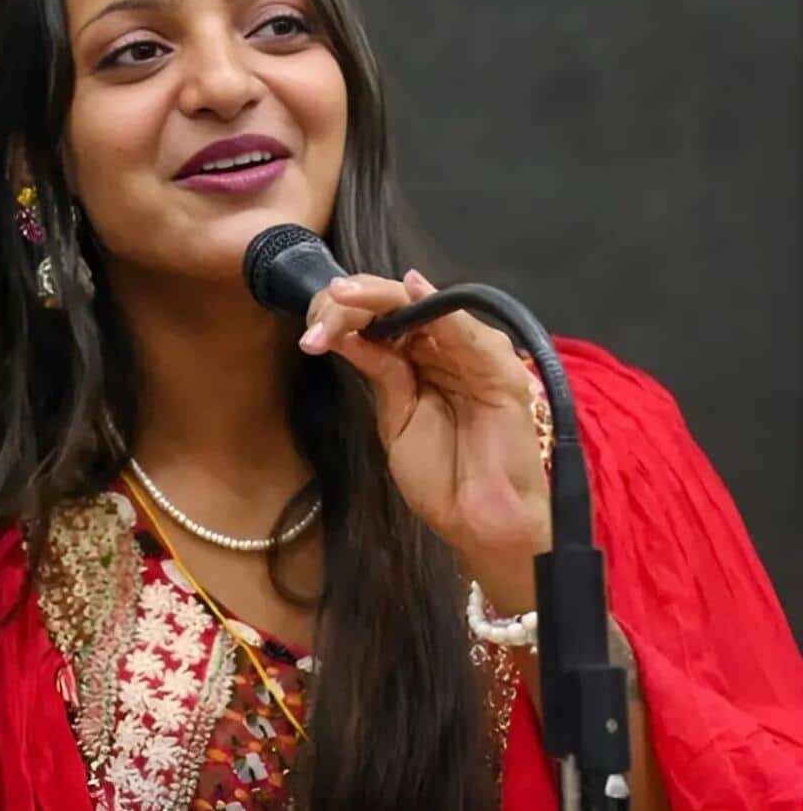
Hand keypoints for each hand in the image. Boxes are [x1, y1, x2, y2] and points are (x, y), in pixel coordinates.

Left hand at [301, 271, 549, 602]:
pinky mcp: (499, 369)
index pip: (381, 319)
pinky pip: (465, 330)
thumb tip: (345, 331)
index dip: (344, 316)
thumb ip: (379, 371)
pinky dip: (438, 308)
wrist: (480, 520)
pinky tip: (411, 291)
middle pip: (398, 306)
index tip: (310, 333)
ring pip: (425, 308)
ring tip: (341, 299)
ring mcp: (476, 354)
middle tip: (320, 311)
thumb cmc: (442, 476)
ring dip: (380, 299)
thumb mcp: (396, 416)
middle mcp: (449, 349)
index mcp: (423, 359)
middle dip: (353, 304)